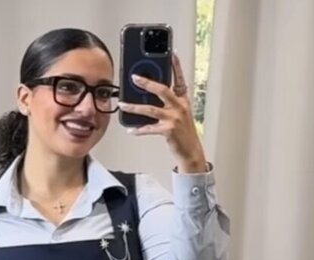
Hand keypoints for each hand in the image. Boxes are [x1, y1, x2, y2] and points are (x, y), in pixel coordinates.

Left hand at [119, 53, 207, 172]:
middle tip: (134, 78)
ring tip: (123, 105)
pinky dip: (139, 129)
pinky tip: (130, 130)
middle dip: (147, 83)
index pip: (180, 79)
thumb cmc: (184, 132)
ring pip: (151, 109)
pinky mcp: (168, 131)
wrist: (191, 151)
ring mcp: (174, 118)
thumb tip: (150, 95)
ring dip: (134, 107)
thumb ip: (169, 103)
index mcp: (183, 100)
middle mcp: (180, 106)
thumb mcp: (180, 113)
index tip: (172, 53)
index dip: (176, 66)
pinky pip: (150, 128)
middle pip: (162, 90)